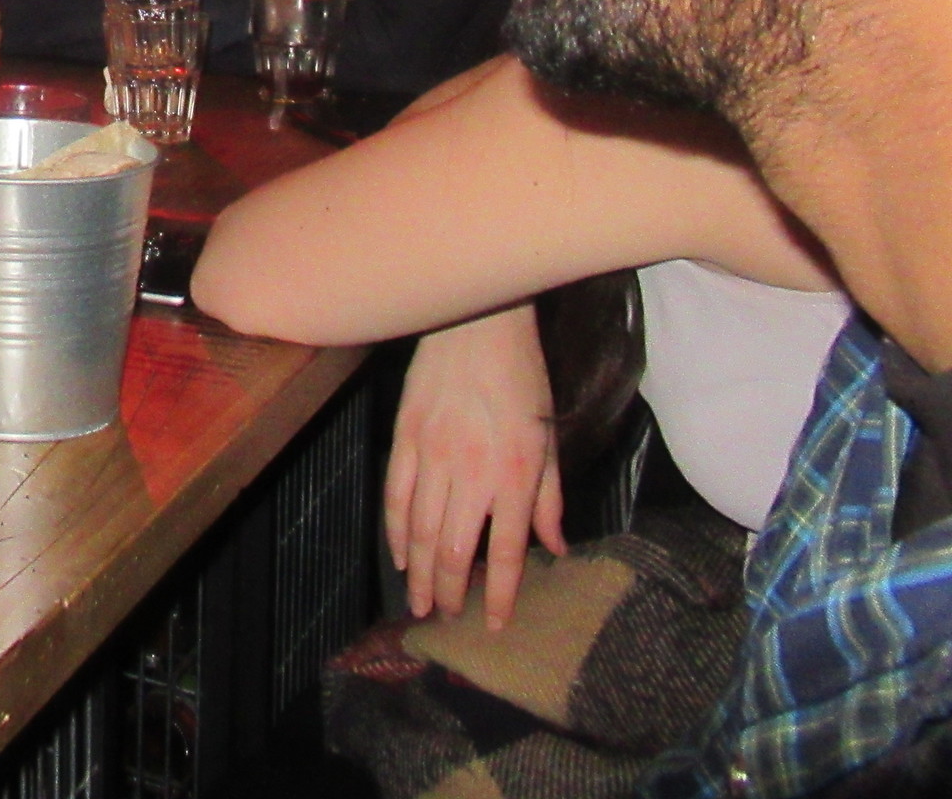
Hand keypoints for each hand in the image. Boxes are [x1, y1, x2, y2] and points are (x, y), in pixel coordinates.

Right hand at [385, 304, 565, 630]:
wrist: (477, 325)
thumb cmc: (522, 378)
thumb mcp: (549, 438)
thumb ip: (549, 499)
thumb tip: (555, 547)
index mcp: (515, 475)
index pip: (506, 552)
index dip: (501, 595)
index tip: (495, 625)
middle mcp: (472, 473)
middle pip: (455, 551)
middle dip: (452, 593)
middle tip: (447, 620)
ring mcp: (433, 456)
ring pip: (422, 531)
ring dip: (420, 573)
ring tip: (419, 602)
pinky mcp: (405, 438)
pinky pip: (397, 496)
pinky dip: (396, 532)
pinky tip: (401, 555)